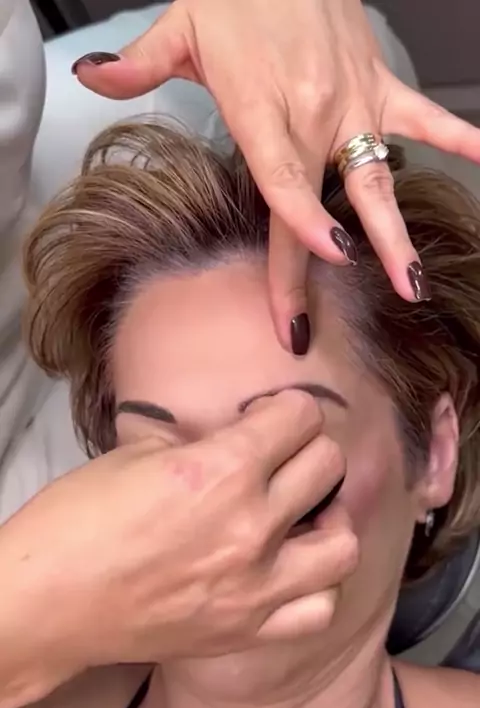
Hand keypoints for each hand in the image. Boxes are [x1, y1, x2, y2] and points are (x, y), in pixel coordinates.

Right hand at [0, 392, 354, 707]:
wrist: (47, 603)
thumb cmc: (76, 521)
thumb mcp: (135, 453)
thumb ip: (195, 440)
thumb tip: (227, 435)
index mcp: (223, 470)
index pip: (301, 417)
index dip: (286, 408)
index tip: (271, 416)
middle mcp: (252, 527)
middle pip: (328, 465)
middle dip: (308, 448)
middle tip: (283, 455)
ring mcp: (254, 586)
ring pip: (343, 543)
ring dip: (328, 519)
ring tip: (302, 516)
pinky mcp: (245, 630)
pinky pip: (318, 609)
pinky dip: (314, 586)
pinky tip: (290, 571)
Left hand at [72, 0, 479, 348]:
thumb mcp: (180, 25)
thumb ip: (137, 64)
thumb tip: (89, 77)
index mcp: (261, 110)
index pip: (284, 182)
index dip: (304, 224)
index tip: (330, 260)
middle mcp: (312, 115)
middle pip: (322, 202)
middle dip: (330, 263)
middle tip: (337, 315)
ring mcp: (350, 102)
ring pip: (377, 177)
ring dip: (394, 230)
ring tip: (411, 280)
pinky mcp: (376, 84)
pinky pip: (420, 117)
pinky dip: (457, 137)